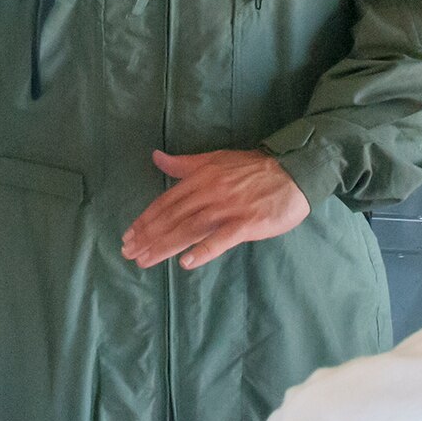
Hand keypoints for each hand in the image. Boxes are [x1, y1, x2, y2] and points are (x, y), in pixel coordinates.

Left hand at [121, 149, 309, 270]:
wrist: (292, 173)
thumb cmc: (252, 168)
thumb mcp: (215, 159)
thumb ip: (184, 164)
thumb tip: (156, 157)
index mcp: (201, 178)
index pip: (167, 201)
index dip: (146, 219)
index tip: (128, 235)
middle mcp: (209, 193)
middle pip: (173, 217)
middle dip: (148, 236)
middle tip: (128, 253)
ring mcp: (227, 209)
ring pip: (189, 228)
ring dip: (165, 246)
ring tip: (145, 261)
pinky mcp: (246, 224)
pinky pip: (221, 239)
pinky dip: (203, 250)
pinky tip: (186, 263)